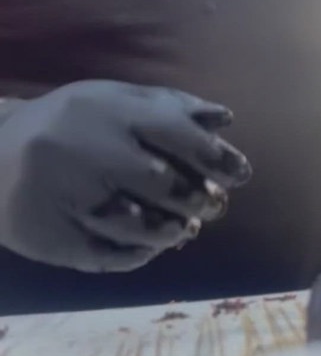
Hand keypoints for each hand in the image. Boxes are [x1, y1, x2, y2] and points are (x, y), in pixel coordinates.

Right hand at [0, 80, 251, 272]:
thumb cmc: (72, 123)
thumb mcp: (116, 100)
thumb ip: (172, 107)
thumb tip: (226, 120)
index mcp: (109, 112)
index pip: (177, 134)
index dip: (217, 158)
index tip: (240, 174)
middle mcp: (85, 150)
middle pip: (161, 184)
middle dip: (199, 199)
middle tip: (215, 206)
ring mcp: (61, 193)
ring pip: (133, 224)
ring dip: (170, 231)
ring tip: (185, 229)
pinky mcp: (45, 233)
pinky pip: (101, 254)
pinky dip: (135, 255)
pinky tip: (150, 249)